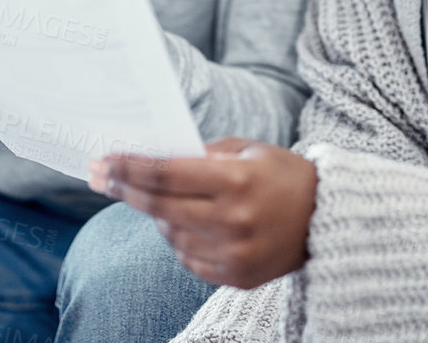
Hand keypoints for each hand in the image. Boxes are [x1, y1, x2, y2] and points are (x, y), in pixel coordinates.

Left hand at [88, 137, 317, 288]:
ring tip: (167, 198)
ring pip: (169, 234)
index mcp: (236, 181)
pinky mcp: (236, 277)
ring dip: (158, 214)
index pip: (165, 175)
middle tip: (99, 175)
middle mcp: (233, 220)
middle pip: (159, 206)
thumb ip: (201, 153)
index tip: (102, 161)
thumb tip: (150, 158)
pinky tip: (190, 223)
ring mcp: (234, 254)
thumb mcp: (247, 149)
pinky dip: (180, 238)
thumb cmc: (283, 176)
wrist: (327, 219)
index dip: (128, 168)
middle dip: (124, 189)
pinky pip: (187, 257)